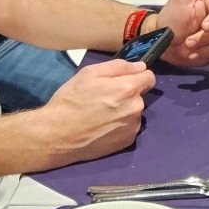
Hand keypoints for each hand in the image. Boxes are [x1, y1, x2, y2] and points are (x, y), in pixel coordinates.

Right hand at [34, 58, 154, 165]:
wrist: (58, 135)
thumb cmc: (72, 100)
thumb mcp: (89, 73)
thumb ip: (119, 67)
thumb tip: (140, 66)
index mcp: (128, 89)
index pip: (149, 77)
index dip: (137, 76)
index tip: (123, 80)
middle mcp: (136, 109)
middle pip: (140, 96)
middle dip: (126, 94)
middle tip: (104, 98)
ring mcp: (133, 127)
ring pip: (134, 112)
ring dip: (124, 111)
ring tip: (101, 114)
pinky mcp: (127, 142)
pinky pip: (129, 127)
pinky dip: (120, 126)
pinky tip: (103, 127)